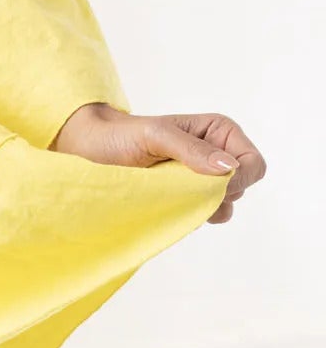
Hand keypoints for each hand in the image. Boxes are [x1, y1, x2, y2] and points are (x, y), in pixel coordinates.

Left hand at [48, 103, 263, 223]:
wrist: (94, 151)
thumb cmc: (123, 136)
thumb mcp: (156, 136)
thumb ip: (191, 149)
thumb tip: (227, 168)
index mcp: (220, 132)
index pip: (253, 163)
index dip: (239, 179)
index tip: (211, 187)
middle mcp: (218, 155)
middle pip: (244, 186)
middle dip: (219, 193)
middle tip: (181, 186)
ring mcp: (204, 179)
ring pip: (228, 205)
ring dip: (204, 206)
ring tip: (171, 192)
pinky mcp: (189, 197)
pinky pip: (207, 215)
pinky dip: (193, 215)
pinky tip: (169, 202)